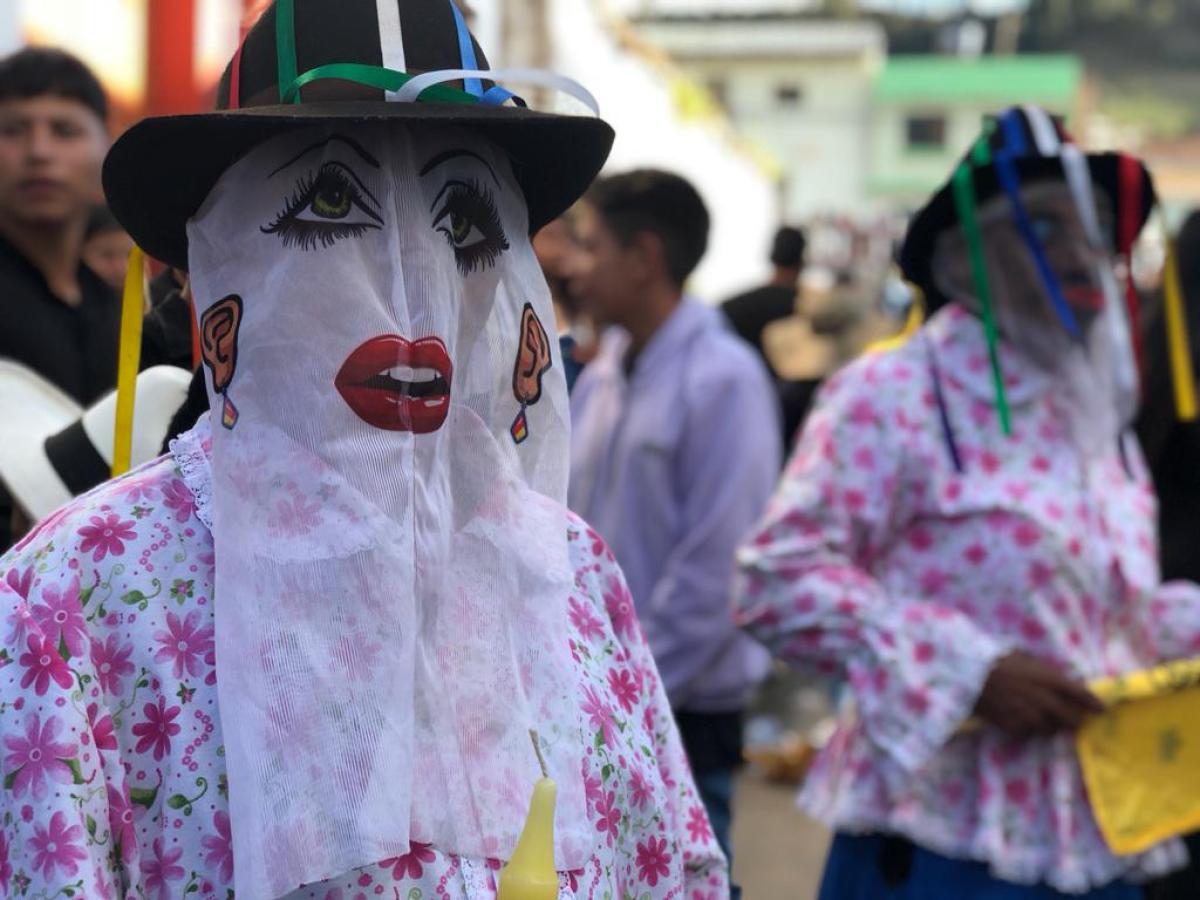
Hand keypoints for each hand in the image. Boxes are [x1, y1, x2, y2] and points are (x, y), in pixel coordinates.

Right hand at [973, 651, 1103, 738]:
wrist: (968, 674)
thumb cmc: (996, 659)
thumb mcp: (1023, 656)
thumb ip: (1041, 669)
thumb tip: (1052, 676)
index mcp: (1048, 679)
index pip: (1079, 693)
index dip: (1093, 703)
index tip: (1102, 709)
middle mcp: (1043, 700)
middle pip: (1070, 718)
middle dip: (1074, 720)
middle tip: (1074, 719)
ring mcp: (1029, 715)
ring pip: (1049, 728)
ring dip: (1049, 725)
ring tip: (1042, 718)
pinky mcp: (1013, 726)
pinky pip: (1027, 732)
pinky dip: (1027, 727)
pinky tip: (1019, 718)